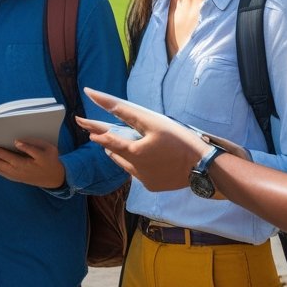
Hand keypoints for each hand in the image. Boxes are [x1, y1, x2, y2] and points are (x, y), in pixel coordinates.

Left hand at [0, 139, 65, 188]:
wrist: (55, 178)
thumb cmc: (51, 161)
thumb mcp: (46, 150)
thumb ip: (31, 146)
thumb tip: (17, 142)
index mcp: (25, 164)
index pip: (8, 157)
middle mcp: (19, 172)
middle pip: (1, 165)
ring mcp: (18, 176)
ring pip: (1, 171)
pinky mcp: (17, 178)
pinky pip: (4, 175)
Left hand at [76, 87, 204, 191]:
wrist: (205, 168)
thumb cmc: (179, 141)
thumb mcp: (152, 122)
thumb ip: (124, 113)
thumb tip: (99, 100)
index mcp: (132, 153)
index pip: (106, 139)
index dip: (94, 130)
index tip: (81, 122)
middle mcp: (134, 170)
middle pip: (115, 153)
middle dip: (108, 142)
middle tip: (101, 131)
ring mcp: (144, 181)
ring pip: (126, 165)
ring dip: (122, 154)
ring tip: (122, 144)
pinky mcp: (154, 186)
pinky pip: (139, 173)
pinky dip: (138, 164)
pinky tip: (146, 157)